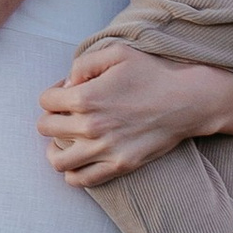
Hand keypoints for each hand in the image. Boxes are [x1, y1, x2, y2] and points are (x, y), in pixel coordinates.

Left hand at [39, 43, 225, 185]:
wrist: (187, 101)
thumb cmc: (152, 73)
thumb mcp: (116, 52)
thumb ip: (83, 64)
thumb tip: (68, 84)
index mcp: (85, 97)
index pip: (45, 101)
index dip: (54, 93)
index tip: (67, 92)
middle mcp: (90, 126)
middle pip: (46, 127)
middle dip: (52, 116)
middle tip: (68, 113)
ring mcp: (104, 150)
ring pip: (56, 160)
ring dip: (55, 148)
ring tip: (67, 139)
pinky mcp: (118, 166)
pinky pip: (80, 180)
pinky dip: (72, 172)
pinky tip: (79, 159)